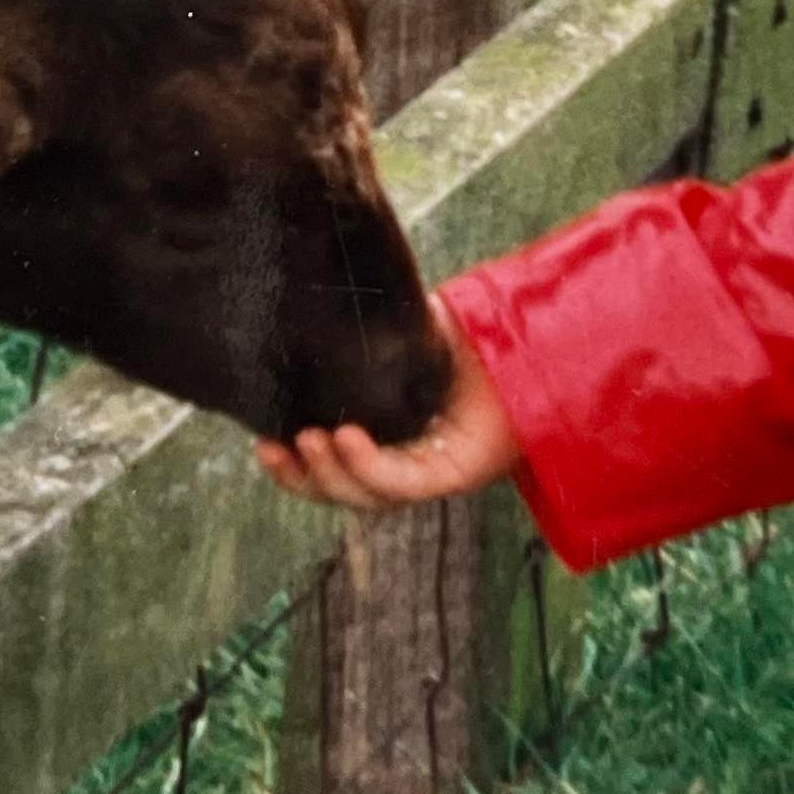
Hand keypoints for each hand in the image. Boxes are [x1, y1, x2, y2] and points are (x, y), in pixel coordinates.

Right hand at [255, 299, 521, 511]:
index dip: (296, 468)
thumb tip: (313, 298)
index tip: (262, 446)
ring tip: (307, 439)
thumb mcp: (402, 329)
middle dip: (303, 478)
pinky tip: (348, 439)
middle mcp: (410, 461)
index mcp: (391, 438)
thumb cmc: (469, 335)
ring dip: (330, 474)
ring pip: (369, 495)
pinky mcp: (457, 474)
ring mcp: (433, 471)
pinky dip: (370, 465)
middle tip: (272, 449)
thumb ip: (364, 326)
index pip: (336, 467)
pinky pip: (405, 482)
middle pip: (345, 490)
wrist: (531, 338)